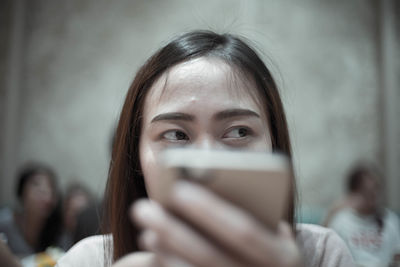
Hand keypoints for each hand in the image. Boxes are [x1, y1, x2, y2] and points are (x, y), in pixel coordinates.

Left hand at [130, 181, 302, 266]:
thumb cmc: (274, 253)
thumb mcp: (278, 237)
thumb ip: (259, 214)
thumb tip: (216, 186)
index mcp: (283, 258)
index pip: (243, 231)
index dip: (210, 210)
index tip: (178, 189)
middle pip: (208, 255)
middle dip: (172, 230)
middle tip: (141, 207)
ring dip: (166, 252)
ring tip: (146, 230)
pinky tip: (154, 254)